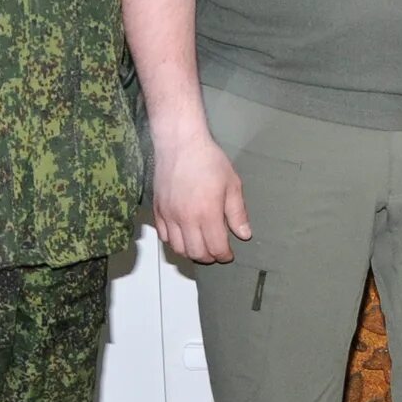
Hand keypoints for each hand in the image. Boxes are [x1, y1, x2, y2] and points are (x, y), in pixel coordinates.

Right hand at [151, 125, 250, 263]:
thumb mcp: (232, 184)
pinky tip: (184, 236)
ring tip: (201, 246)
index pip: (215, 248)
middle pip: (196, 253)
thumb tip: (244, 235)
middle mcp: (185, 218)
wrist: (180, 143)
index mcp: (207, 213)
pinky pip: (163, 236)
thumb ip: (237, 213)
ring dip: (191, 252)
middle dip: (209, 257)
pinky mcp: (157, 210)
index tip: (229, 254)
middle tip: (216, 252)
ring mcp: (169, 215)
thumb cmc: (209, 160)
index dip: (224, 256)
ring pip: (178, 248)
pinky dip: (174, 242)